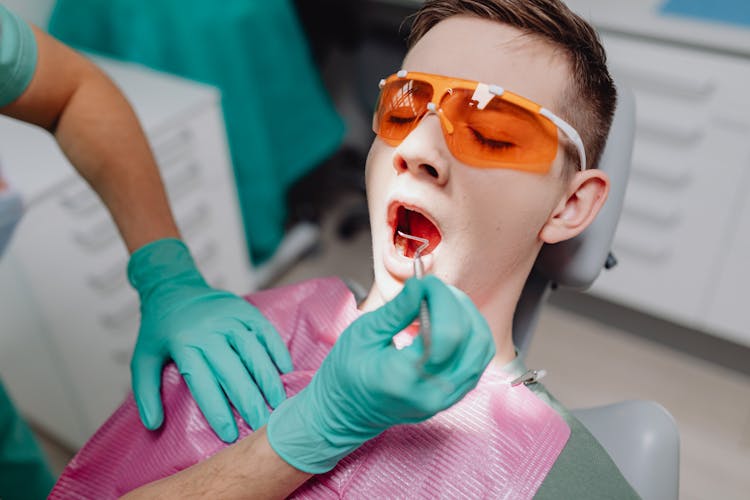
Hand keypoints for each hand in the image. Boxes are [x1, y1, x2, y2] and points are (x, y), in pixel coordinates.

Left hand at [128, 238, 292, 442]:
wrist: (173, 287)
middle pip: (233, 370)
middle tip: (261, 425)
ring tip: (278, 403)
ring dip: (268, 379)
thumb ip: (146, 392)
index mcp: (183, 343)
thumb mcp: (143, 358)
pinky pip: (266, 332)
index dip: (218, 409)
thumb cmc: (160, 329)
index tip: (229, 433)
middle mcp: (209, 330)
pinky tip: (285, 371)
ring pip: (253, 352)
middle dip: (249, 400)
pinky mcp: (246, 310)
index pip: (203, 382)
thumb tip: (154, 424)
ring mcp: (230, 318)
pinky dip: (277, 351)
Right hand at [267, 275, 494, 472]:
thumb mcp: (363, 334)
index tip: (424, 282)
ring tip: (441, 302)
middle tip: (432, 289)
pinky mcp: (452, 397)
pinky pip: (476, 360)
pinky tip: (447, 321)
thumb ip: (398, 311)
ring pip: (481, 349)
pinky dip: (469, 333)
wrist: (345, 414)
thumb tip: (422, 285)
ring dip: (468, 316)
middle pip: (470, 339)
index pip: (447, 332)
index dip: (441, 298)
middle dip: (456, 303)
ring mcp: (445, 399)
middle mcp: (432, 393)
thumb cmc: (345, 374)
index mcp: (404, 378)